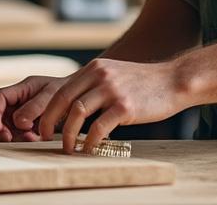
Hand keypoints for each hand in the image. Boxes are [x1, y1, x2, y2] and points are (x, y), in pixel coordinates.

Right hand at [0, 75, 67, 141]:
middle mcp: (18, 102)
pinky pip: (21, 135)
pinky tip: (36, 139)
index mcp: (21, 89)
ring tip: (31, 138)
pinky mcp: (30, 126)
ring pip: (9, 128)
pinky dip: (26, 139)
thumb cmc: (66, 90)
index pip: (0, 97)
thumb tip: (19, 122)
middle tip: (9, 139)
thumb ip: (34, 107)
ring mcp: (23, 114)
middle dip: (1, 129)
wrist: (79, 98)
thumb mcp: (51, 95)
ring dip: (15, 136)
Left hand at [36, 58, 185, 153]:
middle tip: (46, 139)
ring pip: (78, 113)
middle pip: (64, 100)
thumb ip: (94, 84)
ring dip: (68, 134)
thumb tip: (73, 107)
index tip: (43, 126)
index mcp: (94, 68)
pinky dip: (90, 141)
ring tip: (68, 148)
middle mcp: (100, 75)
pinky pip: (99, 127)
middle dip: (50, 122)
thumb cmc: (142, 83)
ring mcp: (112, 90)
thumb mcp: (114, 74)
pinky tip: (89, 149)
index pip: (61, 90)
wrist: (173, 80)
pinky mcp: (125, 106)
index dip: (48, 111)